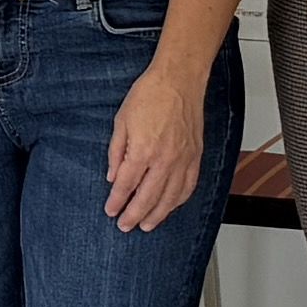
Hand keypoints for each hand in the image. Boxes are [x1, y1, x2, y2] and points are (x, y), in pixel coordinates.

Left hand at [102, 50, 220, 235]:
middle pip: (147, 198)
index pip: (126, 185)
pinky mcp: (195, 156)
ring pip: (170, 198)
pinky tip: (171, 206)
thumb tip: (113, 177)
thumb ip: (116, 153)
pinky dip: (179, 201)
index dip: (117, 201)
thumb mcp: (121, 122)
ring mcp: (183, 160)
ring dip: (157, 215)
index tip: (111, 210)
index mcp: (142, 150)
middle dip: (134, 215)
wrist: (178, 80)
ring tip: (146, 225)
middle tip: (125, 225)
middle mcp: (164, 160)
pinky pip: (188, 186)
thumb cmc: (150, 95)